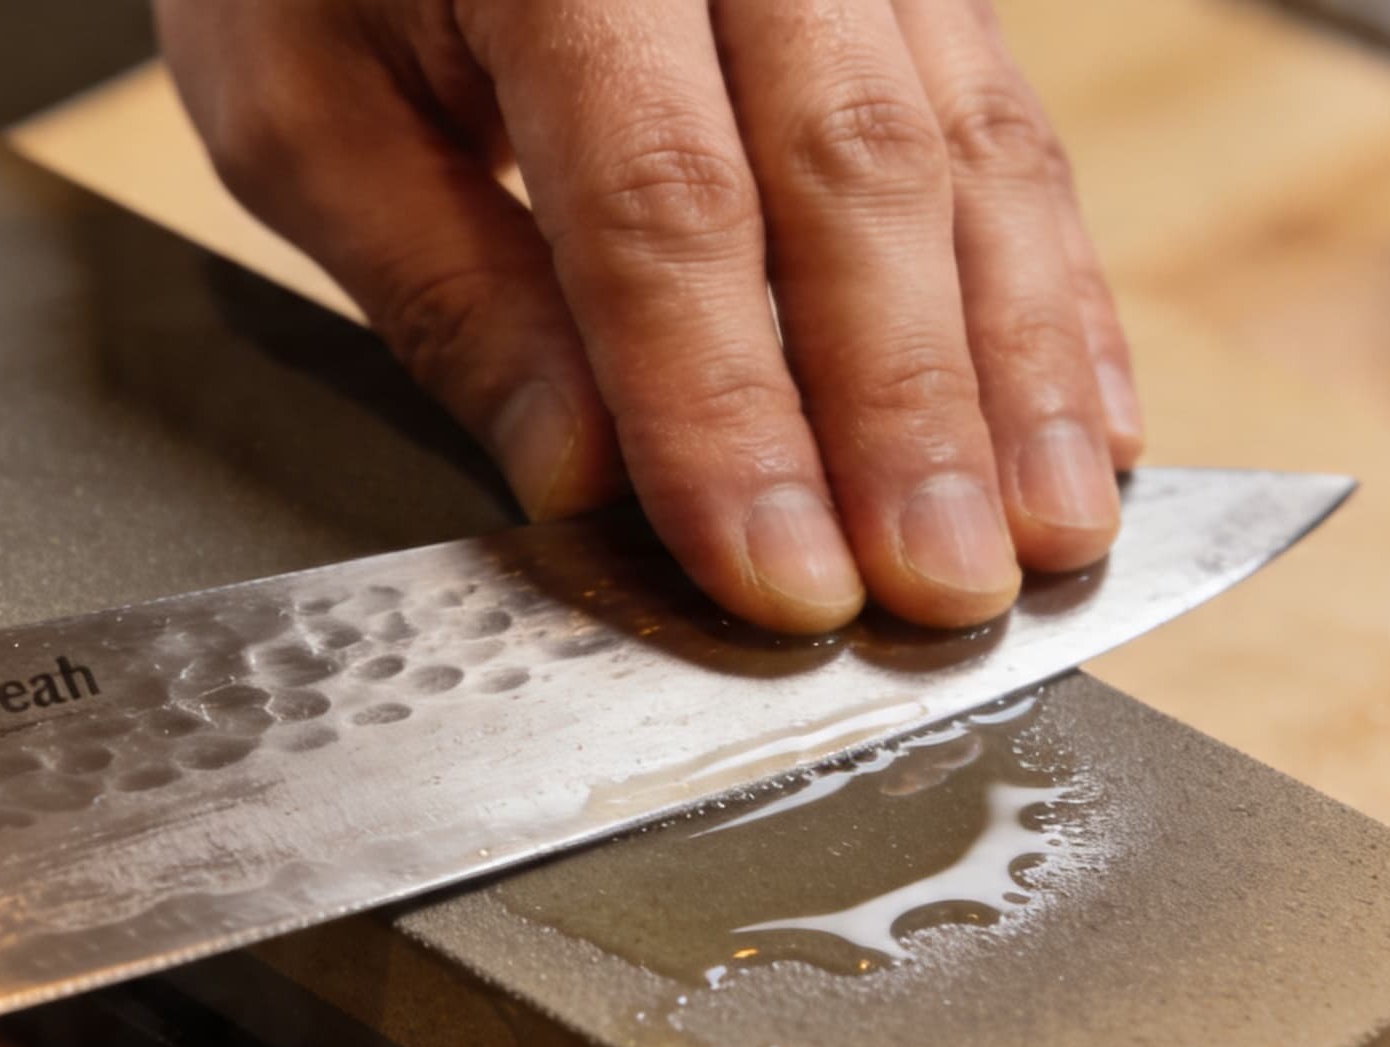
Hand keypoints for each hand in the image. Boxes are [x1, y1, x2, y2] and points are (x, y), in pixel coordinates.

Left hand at [160, 0, 1138, 632]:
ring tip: (1052, 533)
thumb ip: (451, 294)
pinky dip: (1051, 284)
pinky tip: (1086, 414)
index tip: (781, 578)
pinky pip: (1005, 118)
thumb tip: (593, 483)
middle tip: (946, 593)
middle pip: (855, 171)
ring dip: (1017, 363)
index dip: (730, 409)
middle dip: (909, 409)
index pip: (663, 203)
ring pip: (969, 145)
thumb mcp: (304, 110)